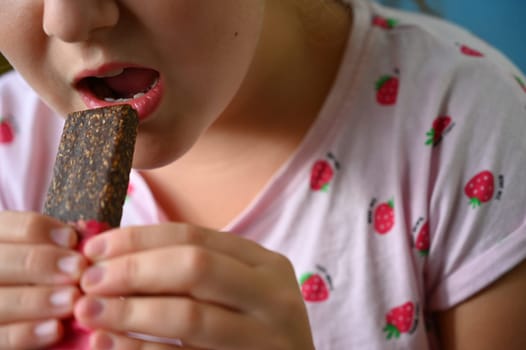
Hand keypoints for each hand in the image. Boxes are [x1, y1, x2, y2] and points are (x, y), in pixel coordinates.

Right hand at [0, 211, 86, 348]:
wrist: (18, 323)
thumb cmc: (44, 279)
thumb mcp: (46, 255)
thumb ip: (59, 246)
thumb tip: (84, 240)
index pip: (9, 225)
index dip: (41, 230)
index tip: (72, 239)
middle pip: (3, 260)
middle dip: (42, 263)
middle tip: (78, 270)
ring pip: (0, 301)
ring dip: (39, 300)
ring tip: (73, 300)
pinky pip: (1, 337)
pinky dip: (27, 333)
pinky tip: (56, 329)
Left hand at [75, 223, 315, 349]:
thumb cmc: (252, 327)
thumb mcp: (237, 288)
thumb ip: (194, 271)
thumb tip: (113, 258)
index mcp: (265, 264)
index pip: (194, 237)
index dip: (139, 239)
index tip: (95, 248)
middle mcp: (272, 296)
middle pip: (195, 268)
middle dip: (134, 270)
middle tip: (89, 281)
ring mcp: (265, 338)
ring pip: (190, 317)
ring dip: (131, 312)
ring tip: (89, 312)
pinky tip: (108, 343)